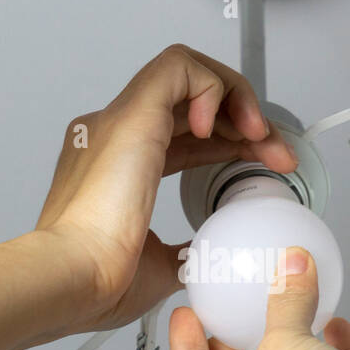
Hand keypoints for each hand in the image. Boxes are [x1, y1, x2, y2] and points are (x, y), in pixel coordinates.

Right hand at [34, 44, 296, 334]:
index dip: (226, 141)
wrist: (73, 277)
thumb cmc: (98, 281)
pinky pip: (178, 68)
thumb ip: (179, 253)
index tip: (262, 163)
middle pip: (186, 102)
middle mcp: (111, 135)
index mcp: (114, 168)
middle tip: (276, 152)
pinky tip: (221, 126)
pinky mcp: (132, 114)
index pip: (178, 134)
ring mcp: (118, 120)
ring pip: (183, 71)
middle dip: (243, 118)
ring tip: (259, 135)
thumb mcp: (157, 267)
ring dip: (233, 95)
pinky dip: (212, 87)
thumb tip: (196, 258)